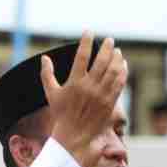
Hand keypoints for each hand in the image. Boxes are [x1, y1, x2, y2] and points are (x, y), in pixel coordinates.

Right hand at [42, 32, 126, 166]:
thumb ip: (47, 75)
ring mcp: (101, 94)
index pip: (81, 57)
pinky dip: (122, 71)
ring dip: (116, 58)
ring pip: (113, 70)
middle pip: (101, 61)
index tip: (88, 32)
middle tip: (109, 40)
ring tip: (116, 51)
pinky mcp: (110, 101)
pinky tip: (122, 64)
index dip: (85, 42)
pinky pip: (119, 81)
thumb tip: (44, 58)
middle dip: (106, 47)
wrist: (74, 135)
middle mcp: (89, 87)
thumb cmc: (61, 114)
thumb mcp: (51, 94)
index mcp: (74, 83)